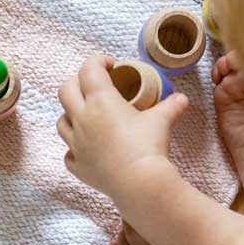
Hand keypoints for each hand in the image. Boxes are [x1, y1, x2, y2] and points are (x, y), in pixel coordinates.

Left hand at [56, 55, 187, 198]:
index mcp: (100, 101)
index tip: (110, 65)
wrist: (140, 183)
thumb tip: (182, 98)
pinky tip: (89, 148)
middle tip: (94, 85)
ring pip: (62, 121)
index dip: (97, 61)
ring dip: (72, 114)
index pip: (89, 70)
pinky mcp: (77, 165)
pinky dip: (76, 148)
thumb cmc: (148, 147)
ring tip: (88, 115)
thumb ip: (171, 106)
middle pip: (65, 90)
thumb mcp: (162, 121)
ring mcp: (76, 143)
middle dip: (77, 82)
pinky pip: (69, 152)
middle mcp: (82, 119)